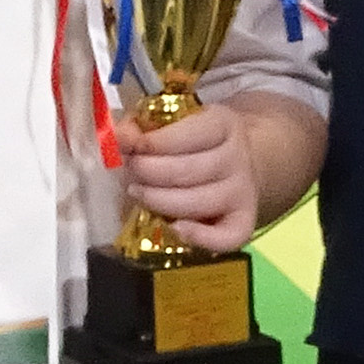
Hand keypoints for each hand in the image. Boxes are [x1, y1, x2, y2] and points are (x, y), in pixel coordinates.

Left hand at [122, 103, 261, 255]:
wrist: (231, 164)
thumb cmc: (190, 143)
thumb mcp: (171, 125)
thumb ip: (141, 128)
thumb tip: (120, 136)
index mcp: (223, 125)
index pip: (192, 133)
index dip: (155, 142)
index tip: (129, 147)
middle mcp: (237, 158)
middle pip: (189, 170)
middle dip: (149, 172)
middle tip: (129, 172)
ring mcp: (242, 192)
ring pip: (199, 202)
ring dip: (159, 200)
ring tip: (137, 192)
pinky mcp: (243, 223)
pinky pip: (228, 237)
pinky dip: (200, 238)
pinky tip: (175, 228)